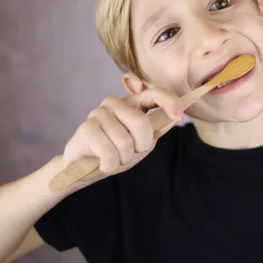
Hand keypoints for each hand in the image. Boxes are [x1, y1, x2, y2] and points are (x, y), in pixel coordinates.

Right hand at [62, 88, 183, 181]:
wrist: (82, 169)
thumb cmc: (115, 152)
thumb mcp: (140, 143)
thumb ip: (155, 129)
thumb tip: (175, 117)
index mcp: (132, 103)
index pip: (155, 93)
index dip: (170, 103)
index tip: (180, 117)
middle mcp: (115, 103)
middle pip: (141, 123)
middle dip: (141, 146)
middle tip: (131, 153)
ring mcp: (99, 113)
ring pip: (125, 142)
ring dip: (123, 159)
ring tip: (113, 158)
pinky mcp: (86, 128)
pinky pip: (110, 154)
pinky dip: (110, 166)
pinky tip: (101, 163)